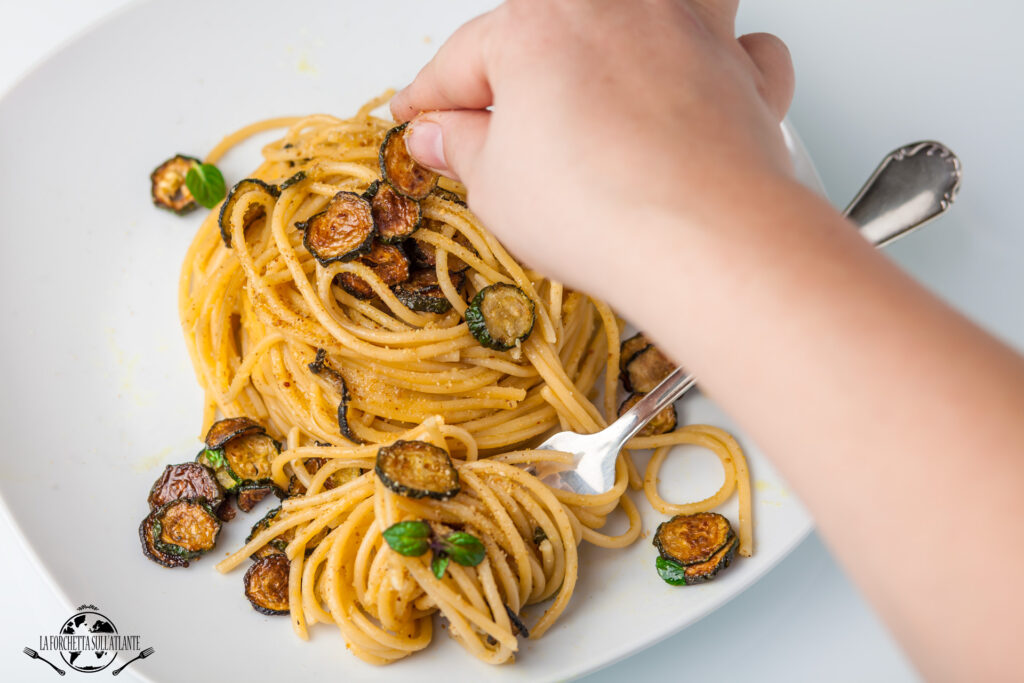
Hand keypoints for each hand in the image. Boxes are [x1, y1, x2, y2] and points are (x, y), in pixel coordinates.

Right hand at [391, 0, 795, 306]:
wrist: (707, 240)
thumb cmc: (604, 208)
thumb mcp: (495, 188)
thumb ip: (462, 149)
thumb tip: (441, 134)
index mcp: (539, 22)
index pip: (463, 58)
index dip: (429, 96)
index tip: (417, 117)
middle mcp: (617, 8)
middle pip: (552, 28)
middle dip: (516, 75)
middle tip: (491, 127)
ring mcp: (687, 32)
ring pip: (660, 6)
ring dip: (631, 32)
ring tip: (609, 71)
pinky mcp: (739, 74)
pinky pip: (740, 48)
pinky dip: (721, 60)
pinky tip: (699, 84)